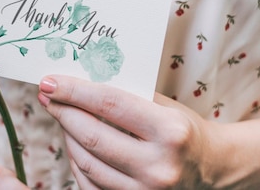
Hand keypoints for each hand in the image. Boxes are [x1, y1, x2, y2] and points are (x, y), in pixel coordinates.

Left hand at [38, 75, 219, 188]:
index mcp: (169, 131)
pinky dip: (77, 161)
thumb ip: (126, 94)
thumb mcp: (164, 105)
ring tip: (61, 115)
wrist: (211, 168)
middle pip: (92, 136)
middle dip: (63, 112)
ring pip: (86, 163)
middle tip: (48, 96)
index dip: (74, 91)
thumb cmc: (183, 129)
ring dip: (66, 136)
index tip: (50, 81)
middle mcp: (159, 166)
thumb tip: (79, 80)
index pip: (109, 103)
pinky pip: (90, 185)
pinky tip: (75, 143)